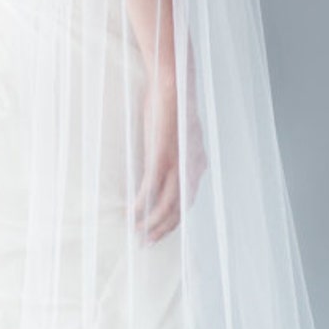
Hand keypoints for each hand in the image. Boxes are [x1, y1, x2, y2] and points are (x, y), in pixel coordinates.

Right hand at [132, 53, 206, 242]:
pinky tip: (132, 213)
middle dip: (163, 228)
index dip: (174, 218)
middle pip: (179, 209)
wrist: (172, 86)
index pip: (187, 200)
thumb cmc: (171, 105)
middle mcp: (190, 168)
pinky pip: (150, 189)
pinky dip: (141, 205)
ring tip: (138, 233)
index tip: (161, 230)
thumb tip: (162, 161)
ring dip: (151, 222)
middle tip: (147, 242)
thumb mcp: (177, 133)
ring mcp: (176, 164)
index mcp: (197, 163)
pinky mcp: (160, 158)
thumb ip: (175, 150)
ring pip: (166, 205)